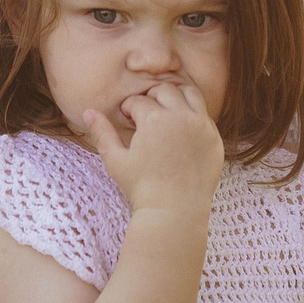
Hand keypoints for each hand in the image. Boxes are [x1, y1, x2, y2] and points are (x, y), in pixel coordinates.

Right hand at [81, 82, 221, 215]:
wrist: (175, 212)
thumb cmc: (142, 188)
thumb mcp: (116, 161)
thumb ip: (102, 133)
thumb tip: (88, 111)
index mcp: (155, 119)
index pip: (139, 101)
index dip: (129, 108)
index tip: (127, 119)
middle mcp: (181, 116)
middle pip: (165, 90)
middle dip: (151, 97)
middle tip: (145, 113)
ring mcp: (201, 126)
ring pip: (190, 94)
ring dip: (176, 97)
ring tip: (165, 112)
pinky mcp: (215, 138)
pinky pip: (204, 115)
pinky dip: (192, 115)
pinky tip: (182, 130)